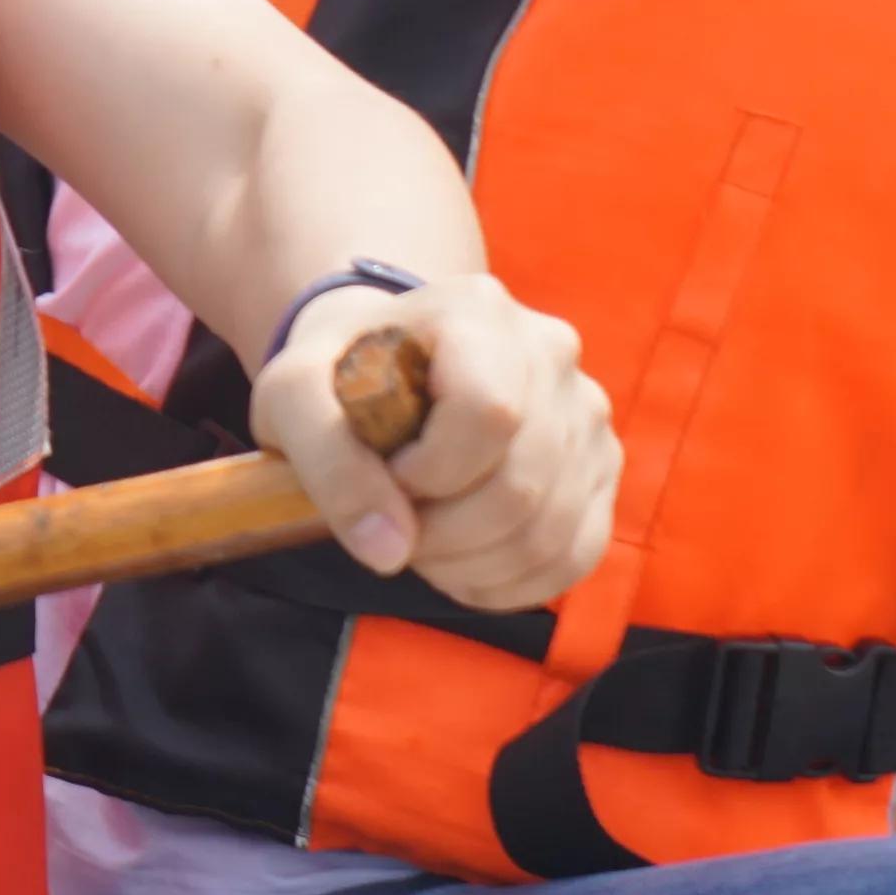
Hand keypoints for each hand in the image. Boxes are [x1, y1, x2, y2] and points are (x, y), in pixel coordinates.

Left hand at [274, 272, 607, 609]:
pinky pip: (576, 554)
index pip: (487, 411)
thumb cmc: (340, 377)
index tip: (388, 474)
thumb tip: (387, 549)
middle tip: (394, 526)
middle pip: (521, 484)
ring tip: (421, 545)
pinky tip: (462, 566)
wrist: (387, 368)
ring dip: (471, 565)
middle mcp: (550, 353)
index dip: (431, 471)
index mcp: (477, 312)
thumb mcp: (294, 396)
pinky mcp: (601, 468)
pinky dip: (511, 583)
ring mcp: (586, 412)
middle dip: (442, 534)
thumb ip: (326, 460)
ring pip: (551, 530)